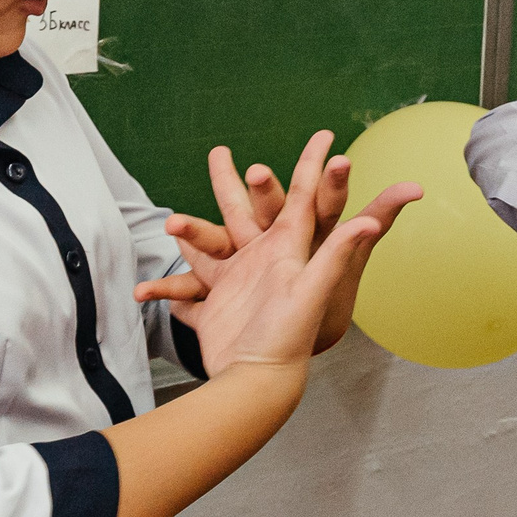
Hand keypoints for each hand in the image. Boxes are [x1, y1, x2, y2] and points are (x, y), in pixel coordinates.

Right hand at [133, 131, 410, 375]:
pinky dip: (168, 290)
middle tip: (218, 152)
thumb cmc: (291, 338)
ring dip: (189, 233)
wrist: (260, 382)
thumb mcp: (315, 291)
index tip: (324, 133)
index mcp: (289, 249)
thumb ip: (337, 254)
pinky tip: (147, 290)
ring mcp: (236, 283)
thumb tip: (370, 222)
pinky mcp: (216, 307)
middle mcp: (262, 261)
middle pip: (243, 211)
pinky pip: (187, 292)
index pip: (304, 198)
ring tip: (168, 223)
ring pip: (207, 247)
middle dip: (230, 184)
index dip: (314, 166)